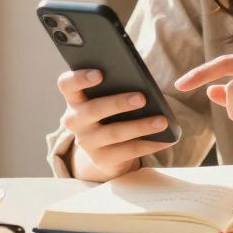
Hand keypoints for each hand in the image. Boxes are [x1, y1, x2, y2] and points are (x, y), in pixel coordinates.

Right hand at [56, 69, 173, 181]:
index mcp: (74, 98)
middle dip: (118, 103)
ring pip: (114, 133)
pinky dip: (148, 145)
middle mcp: (75, 120)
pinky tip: (165, 140)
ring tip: (162, 121)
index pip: (67, 84)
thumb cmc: (109, 109)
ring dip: (140, 126)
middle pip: (93, 110)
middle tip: (141, 98)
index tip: (100, 73)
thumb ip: (114, 83)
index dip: (80, 78)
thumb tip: (139, 76)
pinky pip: (127, 152)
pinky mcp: (101, 159)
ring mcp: (86, 142)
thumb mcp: (105, 96)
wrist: (103, 147)